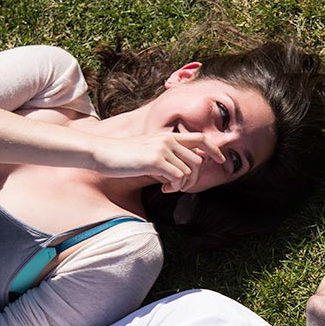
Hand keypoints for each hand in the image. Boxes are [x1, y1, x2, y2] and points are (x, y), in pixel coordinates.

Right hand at [91, 132, 224, 193]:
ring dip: (182, 185)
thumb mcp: (148, 152)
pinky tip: (163, 189)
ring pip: (189, 170)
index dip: (214, 149)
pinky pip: (178, 176)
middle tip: (178, 187)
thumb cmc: (124, 157)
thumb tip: (183, 171)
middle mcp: (168, 139)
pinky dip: (175, 186)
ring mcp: (162, 148)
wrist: (102, 153)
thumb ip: (166, 157)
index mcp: (168, 136)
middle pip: (198, 160)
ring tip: (168, 188)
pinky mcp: (155, 160)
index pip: (200, 138)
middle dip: (194, 178)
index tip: (222, 160)